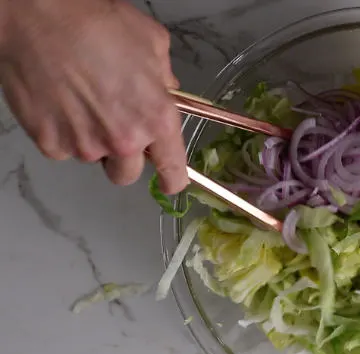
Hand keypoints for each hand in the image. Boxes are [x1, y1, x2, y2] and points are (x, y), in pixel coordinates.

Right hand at [0, 0, 187, 192]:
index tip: (170, 182)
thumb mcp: (151, 42)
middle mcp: (123, 139)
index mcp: (156, 119)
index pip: (172, 170)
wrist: (38, 17)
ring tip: (82, 103)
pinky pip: (62, 149)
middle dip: (125, 157)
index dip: (172, 179)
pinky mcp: (50, 142)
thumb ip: (164, 76)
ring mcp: (84, 145)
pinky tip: (60, 102)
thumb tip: (166, 90)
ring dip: (92, 141)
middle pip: (127, 173)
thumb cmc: (96, 23)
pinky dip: (62, 132)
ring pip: (93, 159)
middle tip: (114, 126)